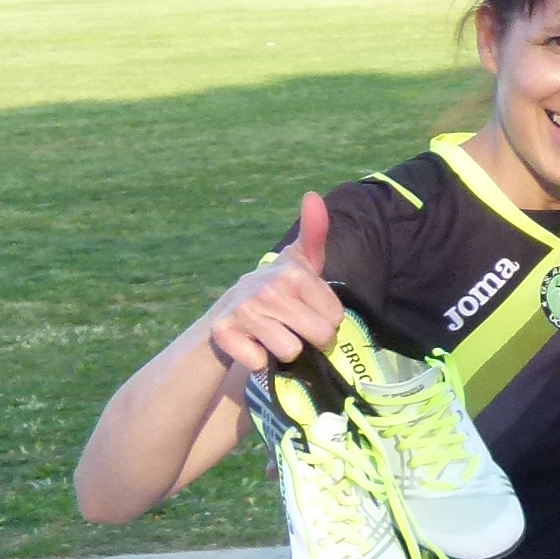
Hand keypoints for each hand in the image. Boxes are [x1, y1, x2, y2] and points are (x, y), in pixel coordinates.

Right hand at [203, 192, 343, 373]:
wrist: (227, 312)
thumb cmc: (277, 288)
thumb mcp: (299, 262)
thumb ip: (314, 233)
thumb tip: (312, 195)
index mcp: (292, 272)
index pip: (335, 317)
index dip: (327, 320)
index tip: (308, 311)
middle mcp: (268, 289)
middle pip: (319, 336)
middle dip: (311, 339)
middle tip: (294, 327)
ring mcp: (244, 311)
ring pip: (291, 352)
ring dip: (285, 351)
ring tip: (273, 334)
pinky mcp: (224, 334)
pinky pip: (260, 363)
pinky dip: (258, 360)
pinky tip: (252, 344)